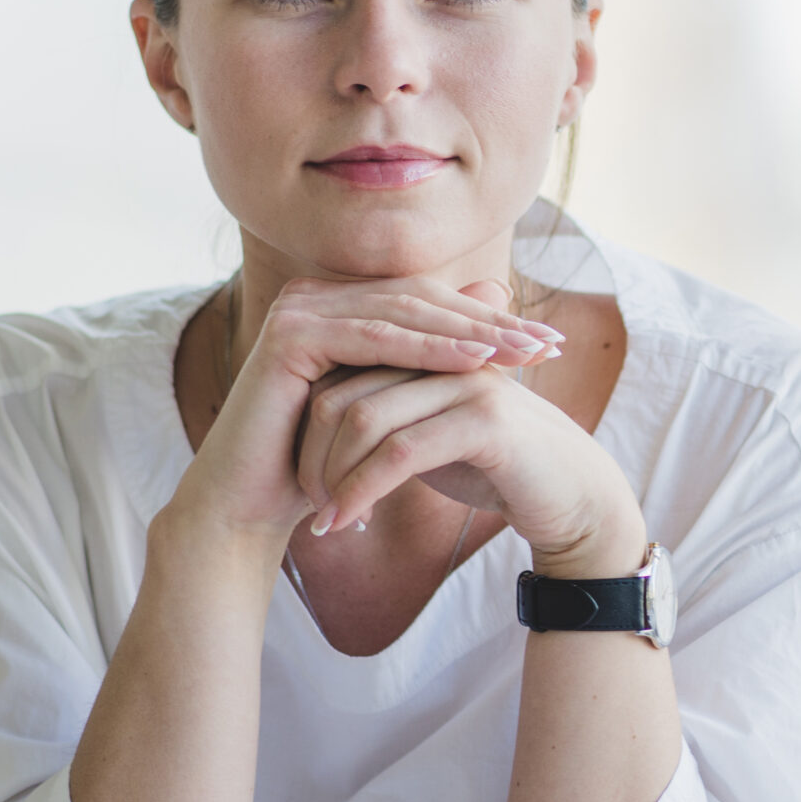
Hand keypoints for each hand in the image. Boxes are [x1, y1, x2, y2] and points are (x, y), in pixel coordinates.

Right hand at [170, 276, 560, 548]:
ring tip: (525, 353)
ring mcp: (300, 308)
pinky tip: (476, 362)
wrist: (251, 507)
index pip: (429, 302)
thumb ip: (434, 350)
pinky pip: (375, 339)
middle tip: (550, 343)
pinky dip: (429, 349)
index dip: (491, 319)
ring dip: (472, 334)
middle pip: (422, 302)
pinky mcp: (290, 334)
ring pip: (405, 316)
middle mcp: (316, 296)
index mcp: (339, 303)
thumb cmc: (321, 462)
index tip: (549, 342)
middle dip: (491, 323)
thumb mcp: (394, 403)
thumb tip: (497, 294)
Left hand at [297, 279, 644, 576]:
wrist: (578, 501)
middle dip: (312, 455)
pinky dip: (361, 491)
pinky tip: (346, 524)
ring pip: (363, 420)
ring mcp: (467, 383)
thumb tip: (326, 424)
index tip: (302, 482)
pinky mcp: (485, 422)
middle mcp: (445, 357)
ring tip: (325, 521)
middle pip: (341, 392)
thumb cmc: (505, 472)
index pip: (341, 374)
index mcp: (430, 353)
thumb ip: (392, 421)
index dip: (309, 429)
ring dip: (332, 478)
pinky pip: (399, 453)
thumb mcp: (436, 438)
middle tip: (306, 505)